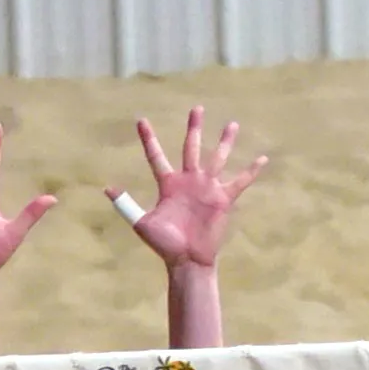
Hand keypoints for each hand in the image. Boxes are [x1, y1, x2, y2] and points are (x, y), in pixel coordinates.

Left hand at [116, 107, 266, 271]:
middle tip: (197, 108)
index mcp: (169, 184)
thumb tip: (107, 188)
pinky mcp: (222, 199)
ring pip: (217, 157)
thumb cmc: (165, 245)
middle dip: (194, 128)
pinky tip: (262, 159)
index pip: (156, 156)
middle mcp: (189, 181)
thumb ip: (126, 205)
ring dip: (225, 141)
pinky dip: (251, 171)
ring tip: (232, 124)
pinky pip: (240, 182)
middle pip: (191, 148)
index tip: (141, 120)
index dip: (148, 139)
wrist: (187, 261)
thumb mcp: (142, 223)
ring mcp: (207, 188)